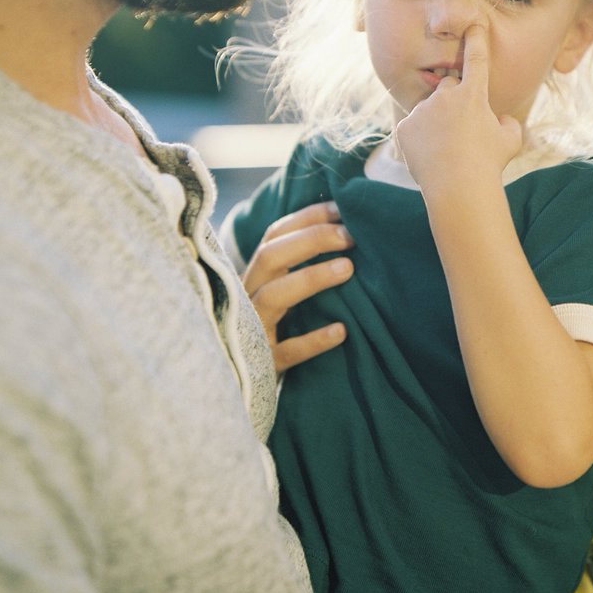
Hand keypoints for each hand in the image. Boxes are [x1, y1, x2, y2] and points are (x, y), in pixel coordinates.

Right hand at [241, 201, 353, 371]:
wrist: (242, 383)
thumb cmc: (276, 327)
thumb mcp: (282, 291)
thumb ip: (302, 266)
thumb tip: (349, 231)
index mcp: (255, 274)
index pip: (275, 235)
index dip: (307, 218)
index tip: (343, 208)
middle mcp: (248, 296)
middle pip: (270, 256)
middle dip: (311, 240)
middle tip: (351, 235)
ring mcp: (252, 328)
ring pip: (273, 296)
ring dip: (311, 278)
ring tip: (349, 269)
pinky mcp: (263, 363)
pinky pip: (286, 351)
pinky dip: (313, 341)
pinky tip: (341, 331)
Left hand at [395, 23, 521, 196]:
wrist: (459, 189)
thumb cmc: (489, 164)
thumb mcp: (511, 141)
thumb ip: (506, 122)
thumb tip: (499, 119)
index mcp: (473, 95)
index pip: (476, 59)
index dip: (476, 39)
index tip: (473, 23)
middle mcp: (445, 96)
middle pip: (449, 87)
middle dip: (454, 102)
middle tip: (462, 131)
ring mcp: (422, 111)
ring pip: (430, 111)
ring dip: (437, 124)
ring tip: (447, 151)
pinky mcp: (405, 128)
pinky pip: (413, 129)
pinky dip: (421, 140)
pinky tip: (431, 157)